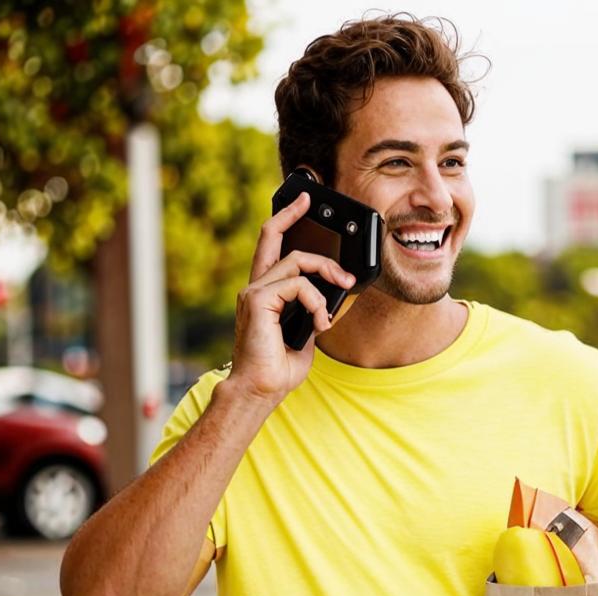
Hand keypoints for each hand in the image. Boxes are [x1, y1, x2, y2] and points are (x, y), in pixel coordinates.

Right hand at [223, 191, 355, 403]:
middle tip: (314, 206)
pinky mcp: (259, 300)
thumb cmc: (279, 368)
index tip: (303, 202)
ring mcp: (254, 292)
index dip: (285, 219)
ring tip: (343, 288)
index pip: (271, 245)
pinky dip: (317, 302)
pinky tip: (321, 322)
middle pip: (273, 236)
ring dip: (328, 272)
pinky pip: (299, 285)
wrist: (261, 390)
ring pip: (297, 260)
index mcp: (264, 292)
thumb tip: (334, 295)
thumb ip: (314, 309)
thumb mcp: (307, 331)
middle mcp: (255, 287)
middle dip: (294, 214)